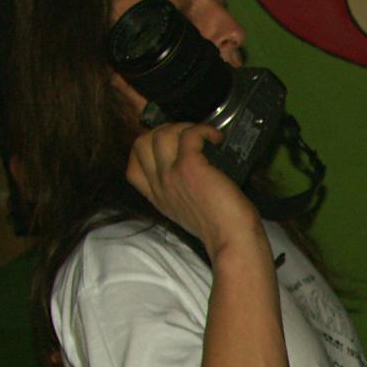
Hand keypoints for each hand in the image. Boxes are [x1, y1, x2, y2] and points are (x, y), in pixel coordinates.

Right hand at [125, 122, 260, 255]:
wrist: (234, 239)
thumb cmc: (222, 227)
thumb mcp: (188, 211)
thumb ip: (179, 191)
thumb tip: (189, 164)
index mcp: (158, 198)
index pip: (132, 168)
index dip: (145, 149)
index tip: (168, 146)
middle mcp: (160, 186)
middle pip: (140, 143)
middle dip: (162, 131)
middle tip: (187, 135)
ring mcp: (171, 175)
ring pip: (161, 134)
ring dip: (183, 127)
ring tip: (204, 136)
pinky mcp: (190, 167)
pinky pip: (189, 135)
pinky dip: (204, 130)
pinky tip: (216, 138)